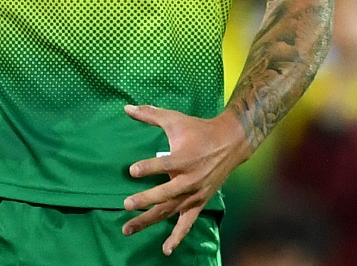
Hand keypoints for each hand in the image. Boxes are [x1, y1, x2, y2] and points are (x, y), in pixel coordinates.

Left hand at [121, 104, 250, 254]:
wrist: (230, 143)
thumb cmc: (197, 129)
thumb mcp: (174, 119)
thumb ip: (149, 115)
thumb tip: (126, 107)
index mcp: (183, 158)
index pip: (163, 164)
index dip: (148, 168)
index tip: (132, 171)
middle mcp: (189, 179)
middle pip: (165, 194)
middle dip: (145, 200)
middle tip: (126, 205)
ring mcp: (194, 194)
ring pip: (169, 211)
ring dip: (148, 220)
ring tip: (127, 229)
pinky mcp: (198, 202)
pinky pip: (187, 223)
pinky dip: (177, 237)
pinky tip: (166, 250)